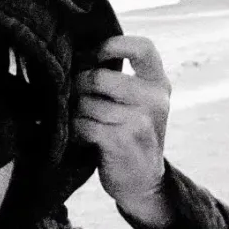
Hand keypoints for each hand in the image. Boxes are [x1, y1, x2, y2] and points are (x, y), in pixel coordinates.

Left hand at [73, 35, 172, 226]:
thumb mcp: (135, 101)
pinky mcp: (123, 141)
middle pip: (98, 76)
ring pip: (85, 103)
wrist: (143, 182)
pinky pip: (82, 124)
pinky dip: (75, 131)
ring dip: (75, 114)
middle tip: (76, 100)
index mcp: (158, 83)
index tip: (91, 57)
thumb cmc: (128, 133)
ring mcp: (141, 121)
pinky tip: (82, 138)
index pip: (141, 46)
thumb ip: (116, 77)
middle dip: (77, 87)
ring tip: (82, 122)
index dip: (110, 45)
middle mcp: (155, 99)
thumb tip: (71, 52)